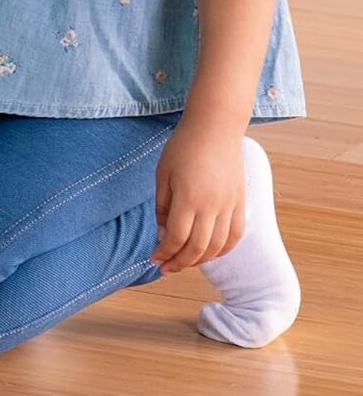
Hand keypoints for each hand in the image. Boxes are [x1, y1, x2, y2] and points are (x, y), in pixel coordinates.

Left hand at [153, 120, 246, 273]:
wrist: (215, 128)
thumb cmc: (183, 147)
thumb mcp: (163, 174)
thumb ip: (162, 205)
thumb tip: (163, 233)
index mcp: (188, 199)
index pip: (175, 237)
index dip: (164, 252)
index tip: (154, 258)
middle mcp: (211, 207)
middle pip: (197, 248)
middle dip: (179, 262)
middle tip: (166, 267)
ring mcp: (229, 206)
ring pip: (218, 246)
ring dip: (200, 260)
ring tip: (184, 262)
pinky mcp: (241, 203)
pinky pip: (235, 235)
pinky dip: (224, 250)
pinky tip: (211, 254)